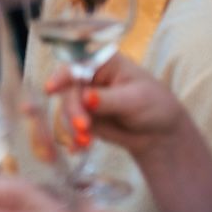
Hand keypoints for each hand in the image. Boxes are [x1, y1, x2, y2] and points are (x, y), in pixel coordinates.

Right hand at [43, 54, 185, 157]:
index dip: (61, 75)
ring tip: (86, 143)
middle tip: (83, 127)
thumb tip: (86, 98)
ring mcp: (83, 97)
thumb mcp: (136, 99)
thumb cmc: (154, 105)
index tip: (51, 89)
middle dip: (73, 110)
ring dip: (72, 127)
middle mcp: (88, 77)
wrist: (160, 133)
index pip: (76, 64)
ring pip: (67, 109)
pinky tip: (79, 149)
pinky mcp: (83, 116)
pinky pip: (71, 125)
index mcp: (102, 63)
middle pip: (68, 90)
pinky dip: (74, 137)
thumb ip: (110, 99)